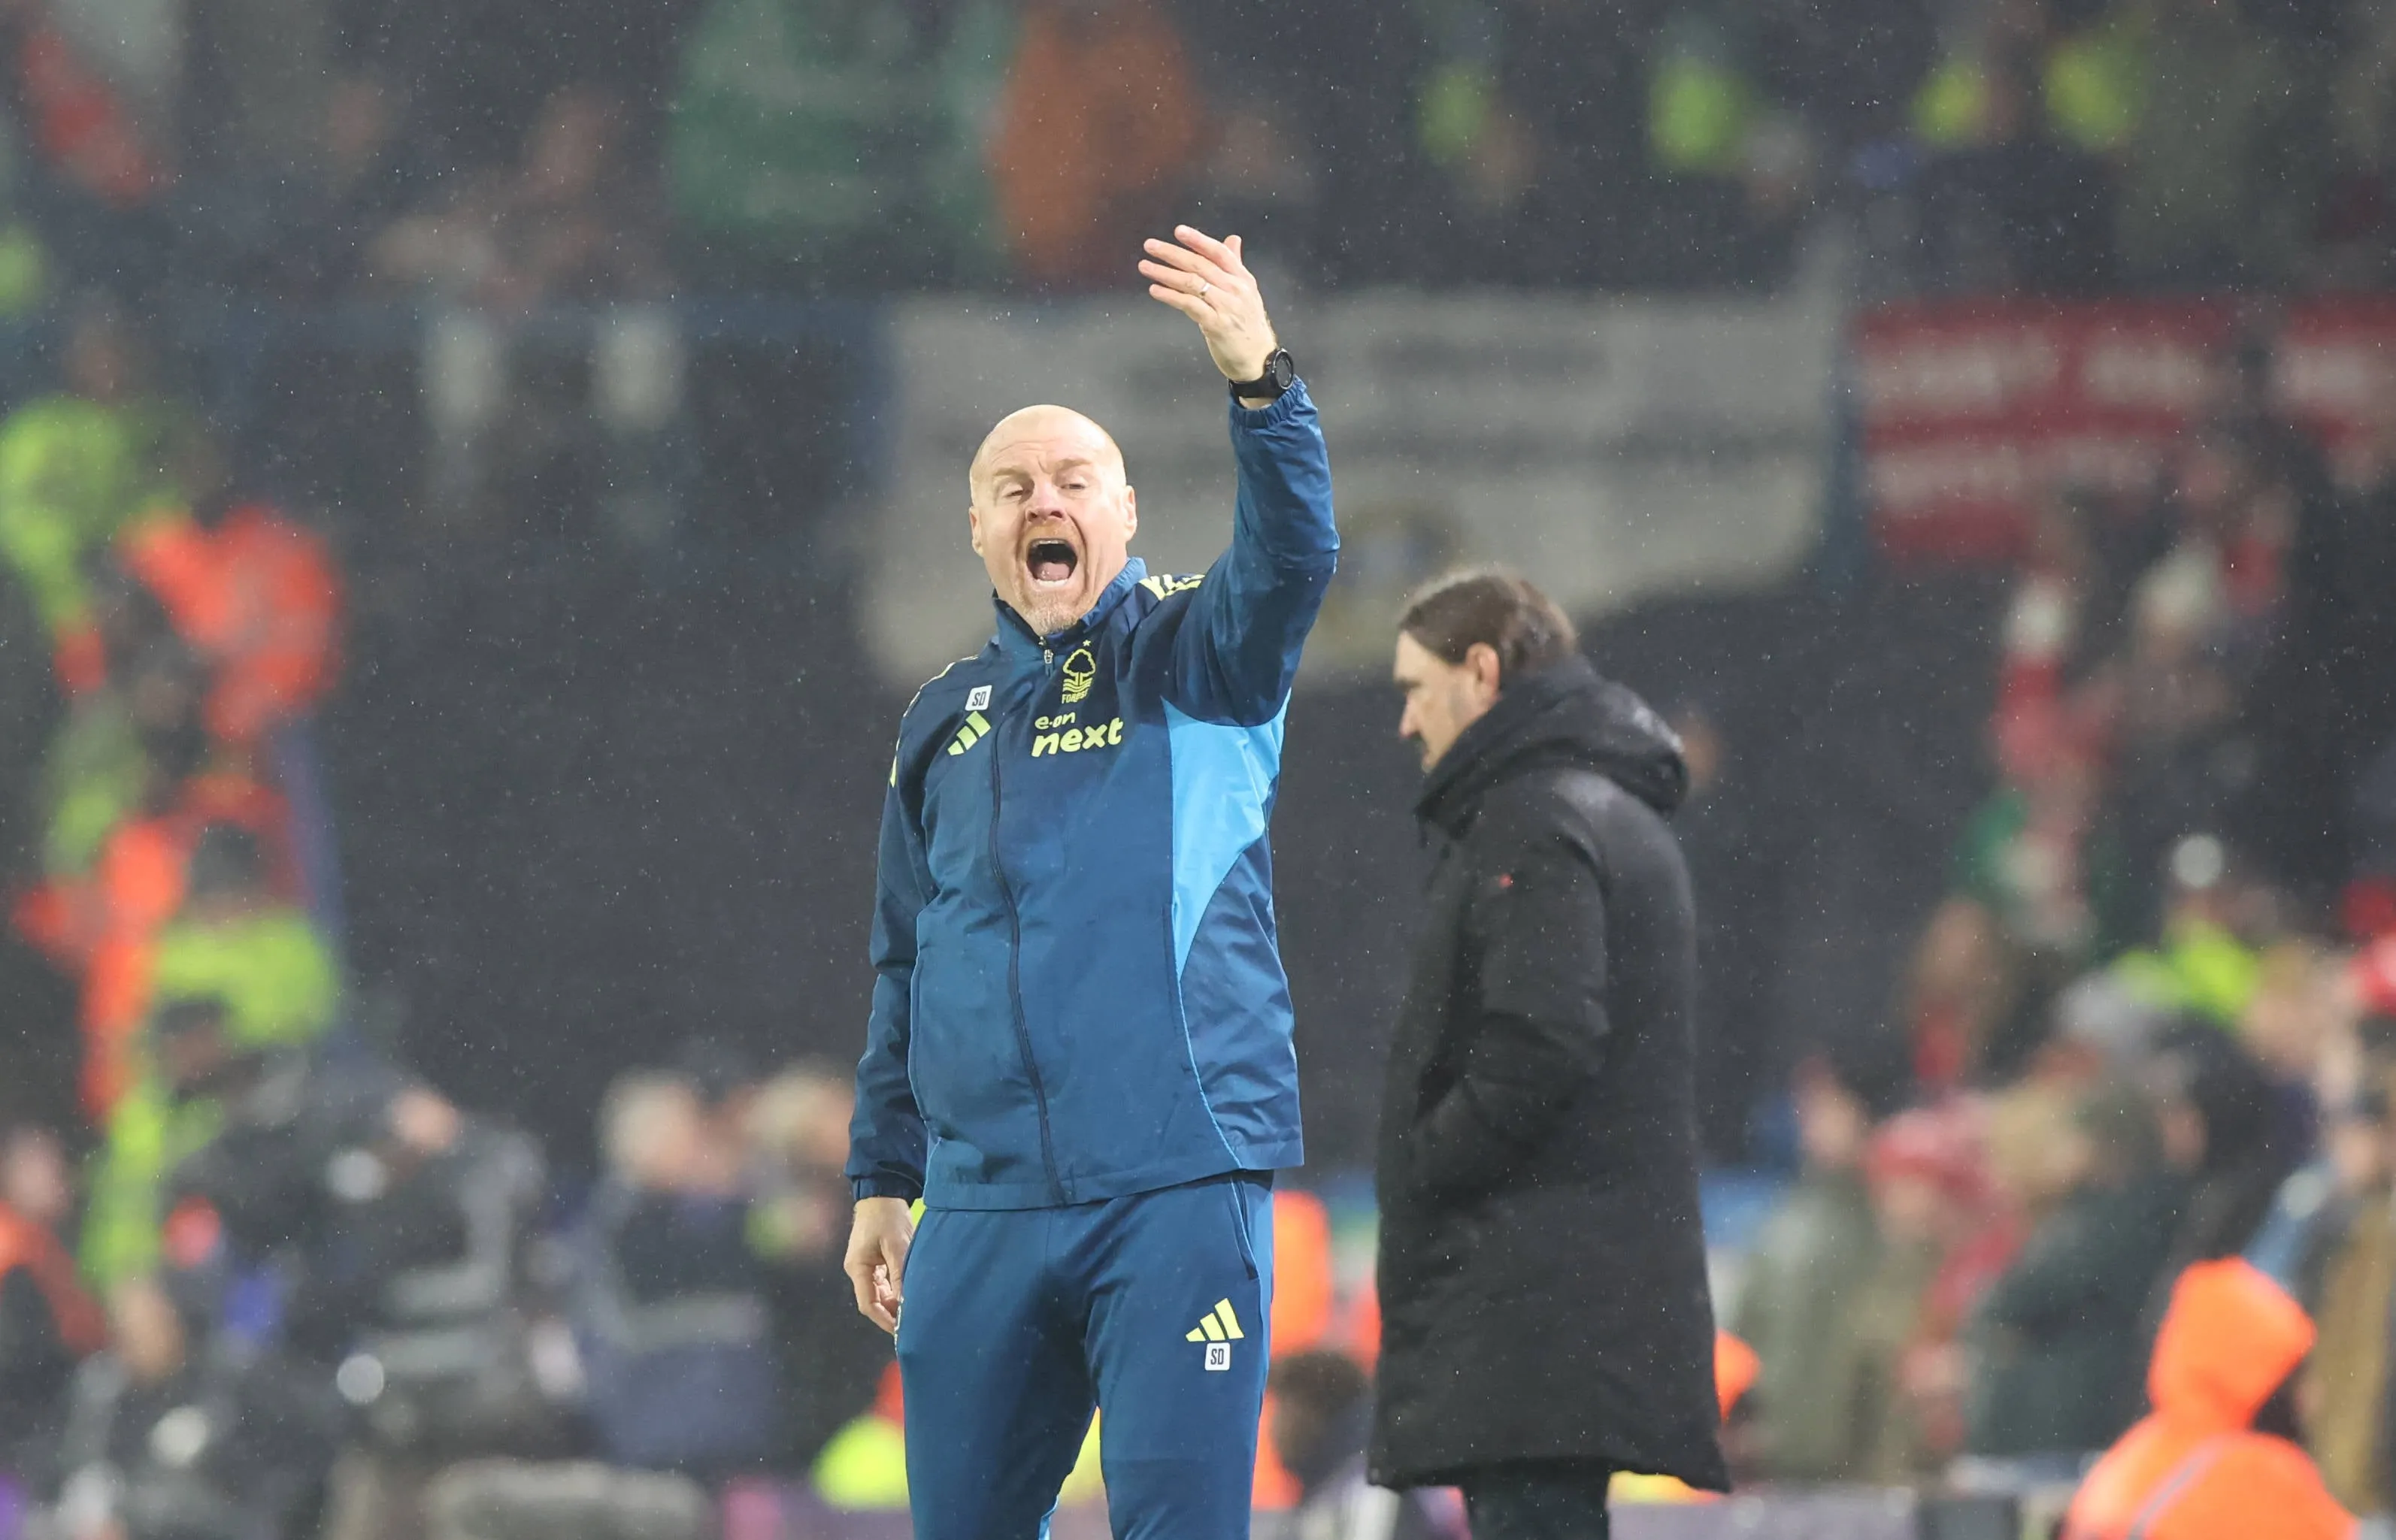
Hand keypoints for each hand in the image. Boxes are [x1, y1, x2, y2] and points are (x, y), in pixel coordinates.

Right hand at [844, 1196, 914, 1334]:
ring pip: (879, 1293)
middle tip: (913, 1322)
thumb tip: (907, 1303)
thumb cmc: (888, 1217)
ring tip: (913, 1310)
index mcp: (858, 1268)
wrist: (882, 1192)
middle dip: (891, 1313)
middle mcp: (858, 1270)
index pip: (868, 1304)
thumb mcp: (898, 1246)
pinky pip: (883, 1282)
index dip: (884, 1320)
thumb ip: (901, 1275)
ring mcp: (865, 1266)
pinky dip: (895, 1290)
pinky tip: (908, 1293)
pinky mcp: (874, 1260)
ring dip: (894, 1302)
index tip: (902, 1330)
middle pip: (873, 1301)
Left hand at [1140, 225, 1278, 391]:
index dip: (1198, 240)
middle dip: (1173, 253)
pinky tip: (1156, 290)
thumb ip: (1235, 265)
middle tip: (1151, 246)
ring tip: (1146, 267)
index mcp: (1242, 278)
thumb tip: (1232, 240)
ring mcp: (1226, 307)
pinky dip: (1170, 296)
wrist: (1259, 359)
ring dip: (1165, 273)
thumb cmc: (1248, 326)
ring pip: (1192, 283)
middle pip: (1201, 264)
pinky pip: (1189, 305)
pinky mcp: (1216, 325)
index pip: (1219, 253)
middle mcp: (1235, 289)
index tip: (1179, 231)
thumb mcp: (1246, 292)